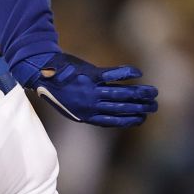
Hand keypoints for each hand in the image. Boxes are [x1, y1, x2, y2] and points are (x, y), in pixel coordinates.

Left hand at [25, 53, 157, 127]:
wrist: (39, 72)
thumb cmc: (56, 88)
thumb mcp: (69, 106)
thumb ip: (88, 109)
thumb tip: (107, 111)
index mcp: (85, 115)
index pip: (112, 121)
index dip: (129, 121)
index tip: (143, 119)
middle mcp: (89, 105)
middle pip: (121, 108)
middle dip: (140, 108)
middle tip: (155, 106)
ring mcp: (90, 89)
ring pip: (121, 93)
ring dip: (139, 93)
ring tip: (153, 92)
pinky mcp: (90, 74)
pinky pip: (113, 74)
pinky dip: (126, 73)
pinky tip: (139, 72)